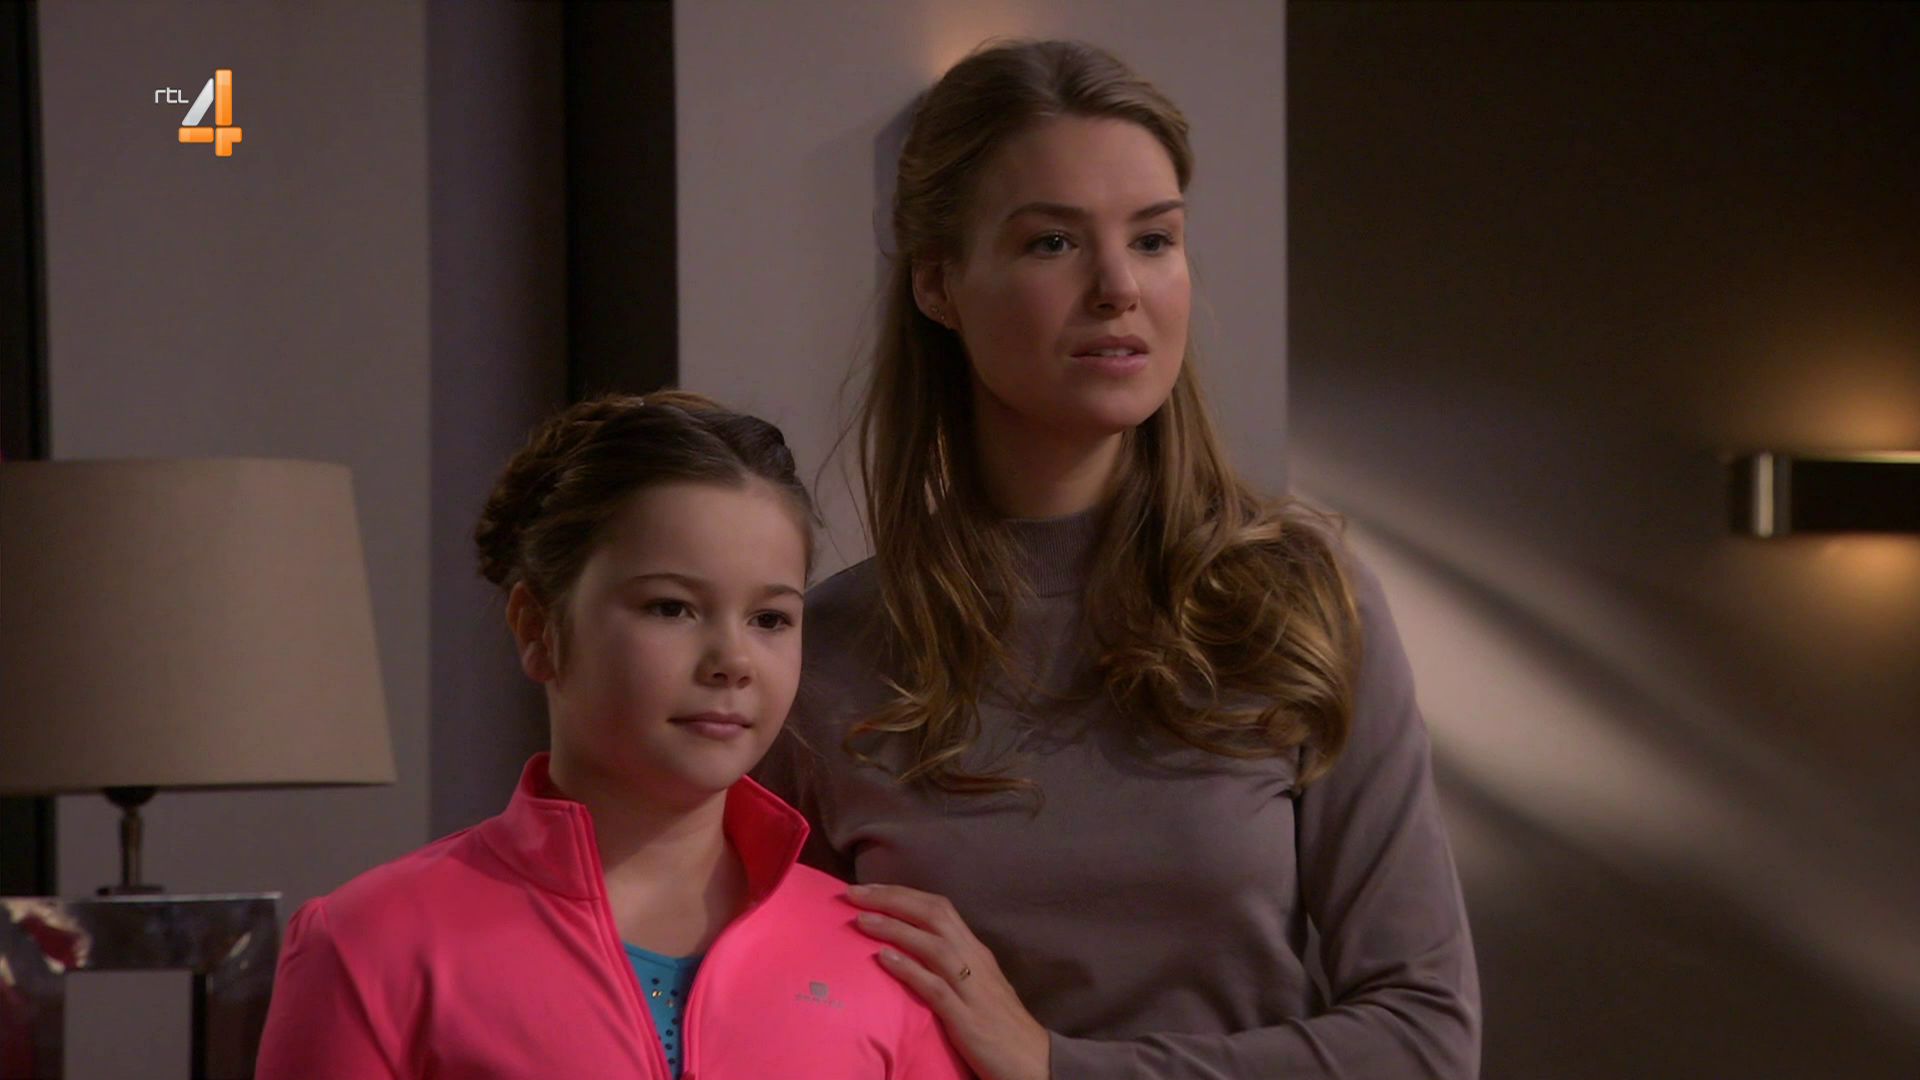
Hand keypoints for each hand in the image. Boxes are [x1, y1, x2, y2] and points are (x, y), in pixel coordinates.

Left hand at [846, 882, 1051, 1079]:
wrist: (1037, 1062)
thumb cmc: (1002, 1027)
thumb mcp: (977, 987)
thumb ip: (950, 967)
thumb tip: (910, 953)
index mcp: (976, 951)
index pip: (940, 908)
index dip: (903, 894)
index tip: (870, 888)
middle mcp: (975, 961)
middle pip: (934, 915)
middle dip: (892, 899)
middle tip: (854, 892)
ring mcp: (972, 989)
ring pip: (932, 945)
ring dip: (895, 928)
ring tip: (861, 919)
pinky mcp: (968, 1019)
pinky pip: (935, 988)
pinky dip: (909, 970)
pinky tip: (883, 959)